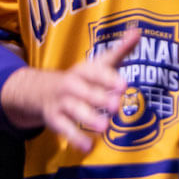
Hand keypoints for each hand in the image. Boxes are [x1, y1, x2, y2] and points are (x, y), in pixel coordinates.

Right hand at [2, 27, 141, 152]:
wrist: (40, 90)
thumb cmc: (81, 77)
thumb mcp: (98, 63)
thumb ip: (120, 50)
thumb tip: (138, 31)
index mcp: (83, 70)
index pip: (95, 72)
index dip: (108, 78)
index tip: (124, 85)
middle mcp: (71, 84)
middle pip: (85, 91)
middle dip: (100, 99)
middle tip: (116, 107)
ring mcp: (61, 102)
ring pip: (74, 110)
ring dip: (88, 118)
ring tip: (105, 128)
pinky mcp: (54, 119)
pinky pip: (64, 129)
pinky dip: (75, 138)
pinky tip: (88, 147)